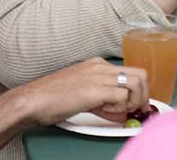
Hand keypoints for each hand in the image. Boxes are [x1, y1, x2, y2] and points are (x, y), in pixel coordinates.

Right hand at [22, 58, 148, 125]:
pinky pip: (123, 96)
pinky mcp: (96, 90)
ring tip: (118, 111)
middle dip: (144, 94)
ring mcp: (99, 76)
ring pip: (137, 82)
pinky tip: (106, 112)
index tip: (134, 105)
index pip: (129, 72)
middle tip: (137, 109)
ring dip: (134, 101)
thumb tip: (119, 112)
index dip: (136, 90)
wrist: (32, 100)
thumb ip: (102, 100)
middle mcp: (101, 66)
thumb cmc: (51, 98)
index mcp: (97, 64)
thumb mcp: (81, 94)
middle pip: (140, 74)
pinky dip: (120, 107)